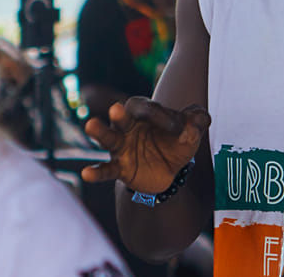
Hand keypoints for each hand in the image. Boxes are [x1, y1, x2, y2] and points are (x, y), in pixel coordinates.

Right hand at [81, 97, 210, 194]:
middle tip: (116, 109)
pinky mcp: (119, 168)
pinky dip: (96, 172)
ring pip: (108, 138)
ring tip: (90, 126)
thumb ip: (198, 122)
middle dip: (119, 114)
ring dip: (100, 132)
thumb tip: (195, 124)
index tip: (180, 129)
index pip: (149, 109)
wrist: (169, 171)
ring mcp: (121, 147)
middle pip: (121, 117)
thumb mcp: (192, 131)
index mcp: (145, 112)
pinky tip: (86, 174)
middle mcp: (128, 126)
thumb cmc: (176, 143)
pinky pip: (105, 170)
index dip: (163, 117)